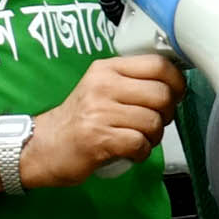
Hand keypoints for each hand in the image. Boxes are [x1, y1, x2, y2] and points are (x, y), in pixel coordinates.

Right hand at [23, 54, 184, 186]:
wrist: (42, 146)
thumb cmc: (76, 120)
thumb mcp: (100, 88)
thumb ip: (130, 81)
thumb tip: (172, 84)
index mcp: (106, 69)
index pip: (158, 65)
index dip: (176, 82)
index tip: (175, 94)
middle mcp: (103, 86)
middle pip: (161, 94)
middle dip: (167, 113)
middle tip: (155, 122)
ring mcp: (100, 112)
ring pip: (153, 121)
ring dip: (154, 137)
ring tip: (140, 139)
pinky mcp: (98, 139)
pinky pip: (140, 143)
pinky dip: (142, 153)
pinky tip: (131, 153)